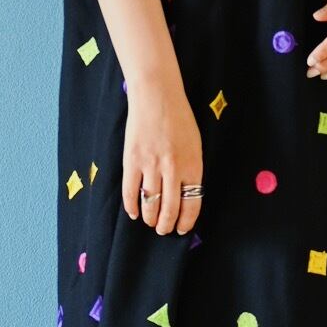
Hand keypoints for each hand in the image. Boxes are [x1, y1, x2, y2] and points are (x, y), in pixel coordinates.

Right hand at [121, 75, 203, 235]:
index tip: (182, 229)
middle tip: (164, 230)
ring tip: (151, 222)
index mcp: (193, 165)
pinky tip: (134, 213)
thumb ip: (191, 169)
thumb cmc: (179, 118)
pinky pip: (131, 191)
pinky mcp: (132, 161)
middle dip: (167, 225)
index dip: (186, 221)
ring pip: (150, 204)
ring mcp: (151, 165)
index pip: (192, 204)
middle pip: (170, 209)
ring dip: (151, 218)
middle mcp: (173, 169)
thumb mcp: (195, 145)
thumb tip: (186, 194)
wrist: (157, 96)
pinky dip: (132, 207)